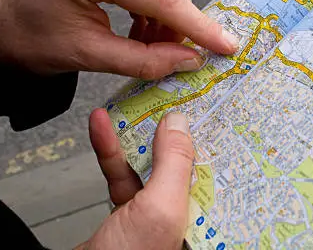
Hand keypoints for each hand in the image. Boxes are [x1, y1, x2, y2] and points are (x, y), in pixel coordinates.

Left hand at [0, 0, 237, 78]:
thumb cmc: (26, 39)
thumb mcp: (85, 57)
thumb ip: (143, 60)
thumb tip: (190, 61)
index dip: (198, 24)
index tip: (225, 45)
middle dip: (181, 18)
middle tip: (177, 54)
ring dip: (167, 13)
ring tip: (152, 45)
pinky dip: (152, 6)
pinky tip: (141, 30)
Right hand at [77, 109, 193, 248]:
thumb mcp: (159, 207)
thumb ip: (172, 164)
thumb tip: (178, 123)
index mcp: (200, 213)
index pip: (211, 164)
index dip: (205, 133)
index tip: (199, 102)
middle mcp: (180, 211)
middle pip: (179, 159)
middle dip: (169, 128)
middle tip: (165, 98)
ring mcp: (150, 212)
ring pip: (147, 162)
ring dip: (134, 134)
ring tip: (128, 106)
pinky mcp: (123, 212)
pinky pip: (119, 172)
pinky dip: (109, 149)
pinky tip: (101, 128)